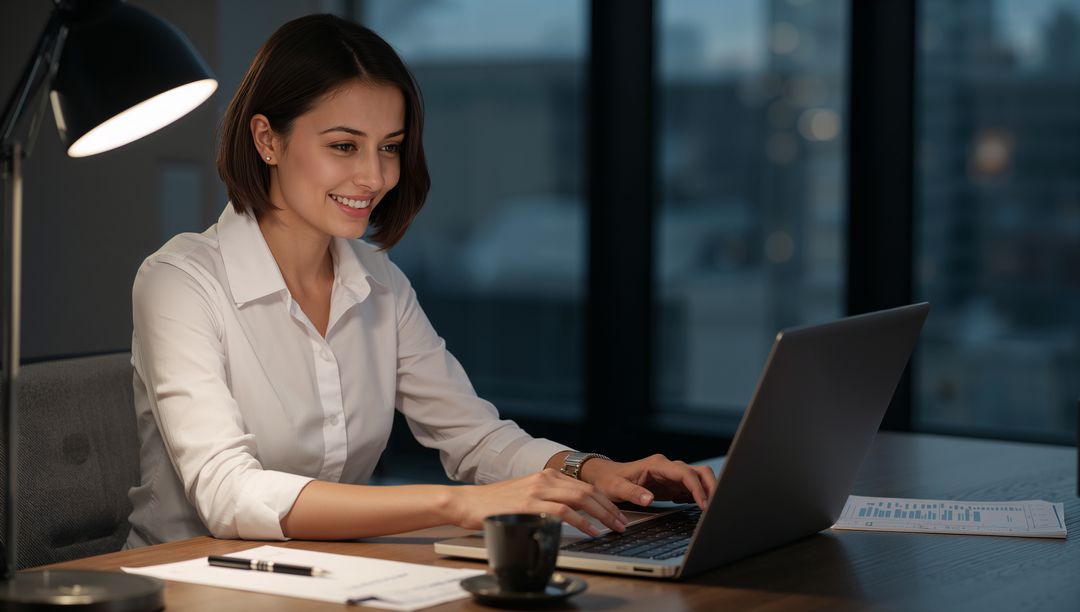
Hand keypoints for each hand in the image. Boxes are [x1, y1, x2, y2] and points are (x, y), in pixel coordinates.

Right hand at [448, 469, 629, 535]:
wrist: (467, 502)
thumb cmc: (495, 503)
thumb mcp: (527, 495)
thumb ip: (549, 499)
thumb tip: (572, 514)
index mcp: (547, 475)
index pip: (585, 486)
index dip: (606, 501)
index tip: (618, 514)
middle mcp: (546, 478)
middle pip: (589, 491)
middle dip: (610, 508)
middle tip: (623, 523)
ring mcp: (538, 490)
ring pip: (581, 499)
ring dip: (602, 515)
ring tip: (614, 528)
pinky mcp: (530, 504)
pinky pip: (564, 512)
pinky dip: (582, 522)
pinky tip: (592, 531)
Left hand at [579, 454, 716, 509]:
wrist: (604, 476)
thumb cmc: (609, 480)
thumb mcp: (616, 488)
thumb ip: (632, 493)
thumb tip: (650, 499)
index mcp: (657, 465)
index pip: (685, 473)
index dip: (697, 488)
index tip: (703, 504)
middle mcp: (667, 468)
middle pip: (698, 472)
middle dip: (711, 487)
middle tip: (715, 507)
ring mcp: (671, 476)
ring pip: (698, 479)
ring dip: (707, 492)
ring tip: (710, 510)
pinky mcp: (671, 485)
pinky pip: (690, 489)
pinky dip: (698, 497)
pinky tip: (699, 509)